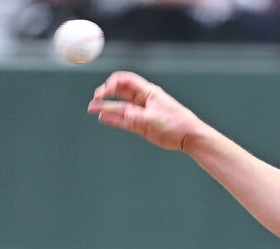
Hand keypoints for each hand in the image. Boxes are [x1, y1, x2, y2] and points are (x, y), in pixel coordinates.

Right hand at [87, 71, 203, 151]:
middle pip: (119, 91)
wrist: (188, 137)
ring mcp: (140, 113)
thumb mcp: (155, 118)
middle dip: (106, 92)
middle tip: (97, 97)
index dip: (113, 82)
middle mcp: (142, 100)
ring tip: (92, 108)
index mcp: (148, 92)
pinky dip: (112, 119)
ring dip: (105, 107)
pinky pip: (122, 120)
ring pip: (119, 107)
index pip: (126, 80)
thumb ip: (137, 116)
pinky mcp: (140, 125)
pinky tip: (102, 118)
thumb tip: (123, 113)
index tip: (106, 90)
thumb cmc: (177, 122)